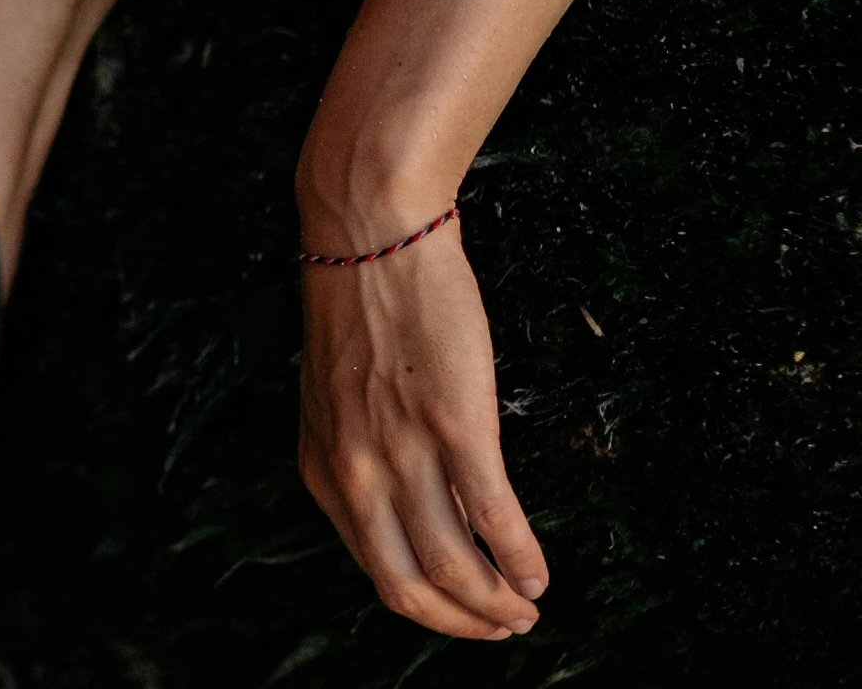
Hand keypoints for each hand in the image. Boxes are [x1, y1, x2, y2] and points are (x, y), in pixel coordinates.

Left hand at [296, 222, 547, 637]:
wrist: (370, 233)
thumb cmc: (363, 310)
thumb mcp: (342, 401)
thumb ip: (366, 460)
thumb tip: (423, 512)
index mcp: (321, 470)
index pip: (375, 570)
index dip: (427, 607)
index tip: (464, 611)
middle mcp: (354, 472)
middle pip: (408, 587)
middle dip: (463, 623)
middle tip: (505, 627)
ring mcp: (402, 450)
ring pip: (454, 567)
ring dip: (498, 603)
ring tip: (529, 608)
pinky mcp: (454, 423)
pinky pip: (492, 516)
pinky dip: (522, 558)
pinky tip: (540, 574)